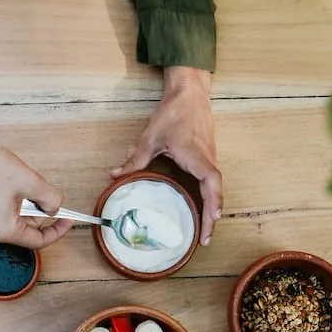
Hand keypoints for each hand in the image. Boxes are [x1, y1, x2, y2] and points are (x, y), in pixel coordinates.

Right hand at [0, 108, 70, 248]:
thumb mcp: (30, 182)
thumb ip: (51, 199)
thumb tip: (55, 208)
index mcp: (4, 231)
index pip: (39, 241)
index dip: (58, 230)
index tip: (69, 219)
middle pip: (28, 231)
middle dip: (40, 212)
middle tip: (42, 191)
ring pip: (19, 222)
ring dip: (28, 206)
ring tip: (23, 185)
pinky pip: (7, 216)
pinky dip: (17, 204)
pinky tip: (14, 187)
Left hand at [111, 67, 221, 245]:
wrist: (189, 91)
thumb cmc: (173, 112)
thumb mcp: (150, 137)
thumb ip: (135, 159)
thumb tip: (114, 175)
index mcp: (197, 156)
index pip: (212, 184)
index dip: (213, 205)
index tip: (210, 223)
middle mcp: (208, 159)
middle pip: (217, 193)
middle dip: (212, 218)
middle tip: (204, 240)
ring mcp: (210, 157)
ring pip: (216, 188)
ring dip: (212, 208)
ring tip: (204, 230)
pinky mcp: (208, 155)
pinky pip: (212, 180)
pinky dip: (210, 197)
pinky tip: (202, 208)